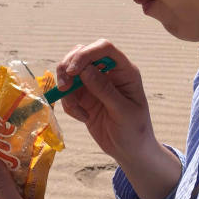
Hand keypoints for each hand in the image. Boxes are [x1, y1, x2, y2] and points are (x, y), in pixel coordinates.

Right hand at [55, 39, 157, 164]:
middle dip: (68, 68)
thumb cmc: (134, 131)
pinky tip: (83, 117)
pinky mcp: (83, 96)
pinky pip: (67, 92)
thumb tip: (85, 70)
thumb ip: (105, 90)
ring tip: (75, 108)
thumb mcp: (123, 112)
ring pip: (70, 70)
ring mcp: (94, 83)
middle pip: (82, 53)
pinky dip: (69, 104)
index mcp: (124, 71)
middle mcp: (108, 72)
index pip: (104, 48)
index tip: (73, 71)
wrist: (129, 151)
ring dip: (65, 87)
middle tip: (63, 88)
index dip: (86, 54)